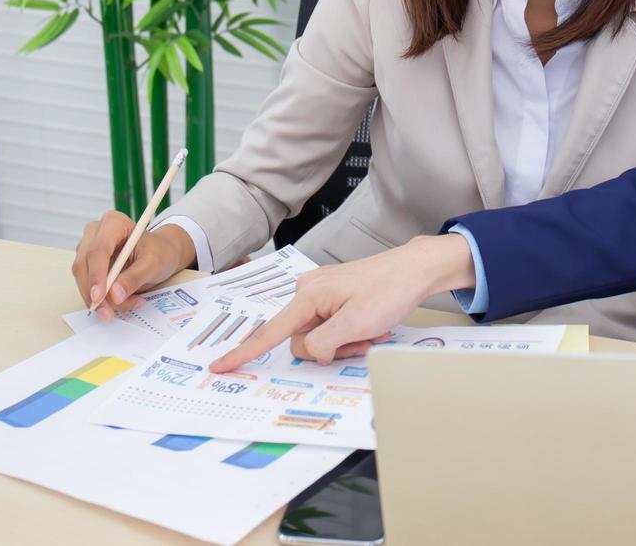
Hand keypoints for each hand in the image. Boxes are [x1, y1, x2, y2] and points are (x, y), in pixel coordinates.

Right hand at [71, 211, 195, 320]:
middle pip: (84, 265)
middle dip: (95, 293)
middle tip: (109, 314)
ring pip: (83, 278)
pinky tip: (120, 304)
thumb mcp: (156, 264)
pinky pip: (87, 285)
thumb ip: (135, 277)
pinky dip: (101, 299)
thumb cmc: (161, 252)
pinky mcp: (87, 264)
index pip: (98, 250)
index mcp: (114, 223)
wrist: (162, 254)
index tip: (99, 297)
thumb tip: (114, 295)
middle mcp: (96, 233)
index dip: (96, 275)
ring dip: (100, 299)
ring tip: (128, 305)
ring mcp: (88, 248)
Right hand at [208, 233, 476, 372]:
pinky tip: (372, 325)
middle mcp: (308, 292)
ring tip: (372, 330)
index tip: (219, 366)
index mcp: (307, 296)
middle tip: (363, 339)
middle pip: (303, 340)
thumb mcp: (354, 325)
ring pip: (321, 337)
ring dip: (346, 341)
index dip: (245, 353)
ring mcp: (322, 294)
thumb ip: (321, 343)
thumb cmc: (388, 291)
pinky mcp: (335, 297)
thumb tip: (308, 351)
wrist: (416, 269)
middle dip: (331, 348)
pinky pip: (332, 327)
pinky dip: (351, 332)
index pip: (270, 332)